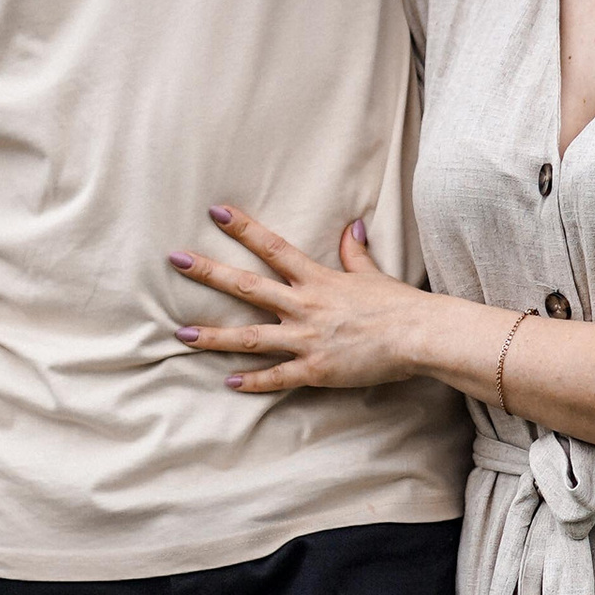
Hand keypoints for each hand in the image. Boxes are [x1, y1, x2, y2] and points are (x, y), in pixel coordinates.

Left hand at [169, 207, 433, 392]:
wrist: (419, 336)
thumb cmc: (398, 305)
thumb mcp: (372, 274)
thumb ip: (355, 253)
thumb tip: (352, 227)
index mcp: (316, 280)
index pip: (272, 247)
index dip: (243, 228)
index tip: (215, 211)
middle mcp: (304, 306)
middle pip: (247, 287)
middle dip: (209, 273)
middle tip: (176, 259)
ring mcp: (306, 339)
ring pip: (249, 338)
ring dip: (213, 336)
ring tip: (181, 334)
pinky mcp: (315, 369)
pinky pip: (277, 377)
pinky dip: (253, 382)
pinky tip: (229, 383)